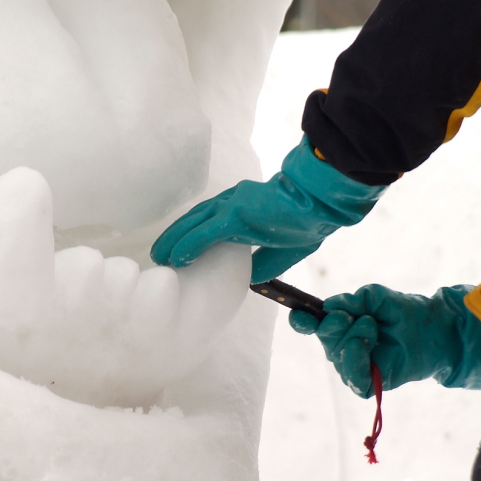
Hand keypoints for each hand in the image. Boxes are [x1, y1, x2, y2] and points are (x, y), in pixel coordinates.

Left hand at [150, 136, 384, 283]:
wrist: (321, 200)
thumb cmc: (310, 220)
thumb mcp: (285, 247)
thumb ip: (266, 261)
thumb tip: (250, 280)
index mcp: (244, 207)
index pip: (211, 219)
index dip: (194, 234)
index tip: (182, 251)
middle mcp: (233, 202)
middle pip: (196, 219)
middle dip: (177, 236)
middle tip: (161, 255)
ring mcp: (232, 206)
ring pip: (194, 223)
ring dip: (174, 241)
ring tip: (160, 257)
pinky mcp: (235, 214)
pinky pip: (204, 232)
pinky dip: (187, 245)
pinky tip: (175, 257)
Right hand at [290, 284, 480, 396]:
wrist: (431, 329)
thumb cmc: (402, 312)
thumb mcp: (375, 297)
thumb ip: (352, 299)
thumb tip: (329, 307)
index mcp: (337, 325)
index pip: (309, 325)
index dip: (301, 321)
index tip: (299, 315)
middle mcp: (339, 347)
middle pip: (324, 337)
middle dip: (339, 323)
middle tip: (363, 316)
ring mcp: (351, 366)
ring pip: (338, 355)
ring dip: (356, 337)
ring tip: (374, 327)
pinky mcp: (366, 383)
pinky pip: (352, 378)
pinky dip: (356, 360)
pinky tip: (367, 347)